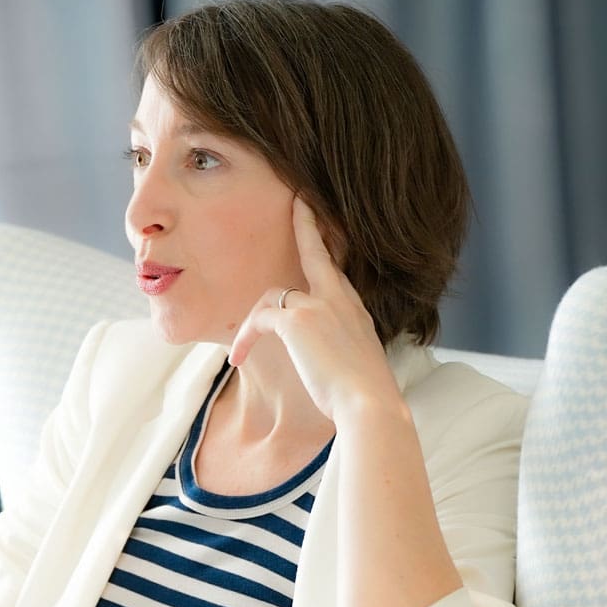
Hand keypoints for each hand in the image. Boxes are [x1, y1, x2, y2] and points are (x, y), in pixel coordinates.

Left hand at [227, 196, 401, 424]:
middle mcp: (340, 299)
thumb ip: (341, 350)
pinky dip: (244, 337)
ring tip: (237, 353)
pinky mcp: (297, 319)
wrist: (369, 404)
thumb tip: (329, 362)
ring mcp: (319, 304)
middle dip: (307, 224)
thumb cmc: (363, 395)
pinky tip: (238, 358)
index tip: (325, 224)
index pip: (338, 268)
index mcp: (355, 309)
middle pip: (317, 252)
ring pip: (272, 296)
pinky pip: (259, 318)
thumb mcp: (356, 364)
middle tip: (299, 201)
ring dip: (250, 326)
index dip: (327, 244)